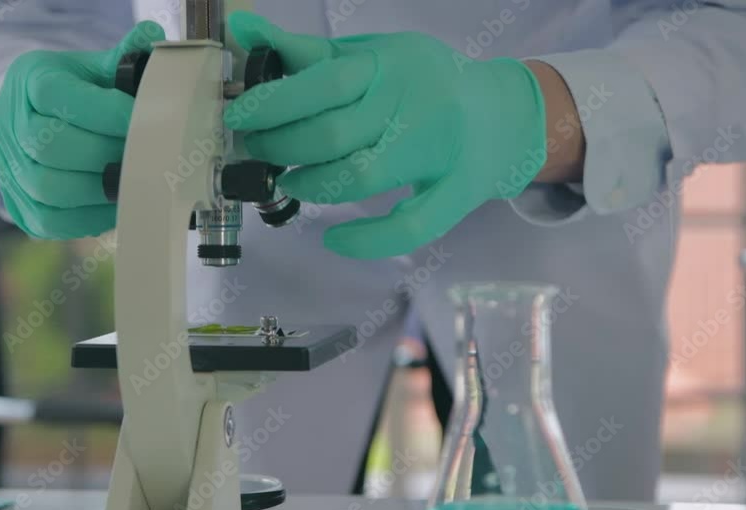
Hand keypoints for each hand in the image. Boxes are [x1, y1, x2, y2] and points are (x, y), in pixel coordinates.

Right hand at [0, 21, 164, 238]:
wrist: (32, 117)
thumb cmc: (73, 92)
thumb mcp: (92, 67)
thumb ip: (121, 59)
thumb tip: (152, 40)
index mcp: (29, 80)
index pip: (58, 95)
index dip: (104, 112)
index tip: (140, 121)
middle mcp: (8, 121)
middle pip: (49, 147)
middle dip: (103, 154)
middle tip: (139, 157)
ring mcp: (7, 164)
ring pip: (46, 188)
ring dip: (96, 190)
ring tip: (129, 182)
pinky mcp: (15, 201)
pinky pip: (48, 220)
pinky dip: (85, 218)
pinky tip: (111, 205)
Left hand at [224, 13, 547, 258]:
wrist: (506, 116)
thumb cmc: (424, 84)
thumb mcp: (373, 57)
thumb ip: (310, 52)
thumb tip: (245, 32)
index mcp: (393, 65)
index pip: (323, 82)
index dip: (272, 103)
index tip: (239, 117)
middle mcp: (416, 105)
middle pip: (334, 134)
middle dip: (281, 147)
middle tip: (257, 151)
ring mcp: (439, 153)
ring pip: (362, 178)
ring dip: (312, 185)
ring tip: (289, 180)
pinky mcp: (455, 195)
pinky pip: (409, 227)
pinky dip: (365, 240)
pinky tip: (333, 237)